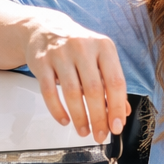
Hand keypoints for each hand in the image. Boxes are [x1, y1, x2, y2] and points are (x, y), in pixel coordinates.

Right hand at [0, 0, 130, 143]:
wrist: (46, 28)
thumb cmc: (78, 47)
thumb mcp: (100, 58)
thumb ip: (112, 84)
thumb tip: (122, 112)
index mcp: (104, 47)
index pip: (115, 82)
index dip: (117, 107)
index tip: (117, 126)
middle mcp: (83, 47)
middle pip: (94, 90)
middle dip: (98, 118)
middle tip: (100, 135)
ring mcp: (60, 53)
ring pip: (72, 92)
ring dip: (79, 117)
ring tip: (84, 131)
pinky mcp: (41, 61)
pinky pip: (49, 91)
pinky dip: (57, 110)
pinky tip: (65, 120)